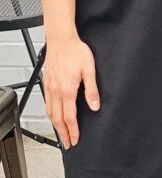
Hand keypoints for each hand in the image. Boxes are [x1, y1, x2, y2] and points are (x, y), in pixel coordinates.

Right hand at [43, 34, 98, 148]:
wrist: (61, 39)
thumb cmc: (76, 51)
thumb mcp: (89, 69)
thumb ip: (92, 89)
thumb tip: (95, 106)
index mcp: (67, 90)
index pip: (69, 117)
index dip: (73, 130)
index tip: (75, 139)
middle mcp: (56, 91)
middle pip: (58, 119)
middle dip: (63, 133)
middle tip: (67, 143)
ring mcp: (49, 88)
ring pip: (50, 113)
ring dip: (55, 125)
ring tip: (61, 133)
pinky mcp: (47, 83)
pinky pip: (47, 103)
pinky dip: (50, 114)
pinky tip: (53, 115)